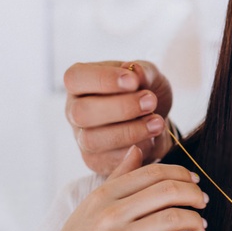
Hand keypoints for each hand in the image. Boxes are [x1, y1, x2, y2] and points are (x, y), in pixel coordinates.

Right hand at [5, 146, 207, 230]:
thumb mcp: (88, 208)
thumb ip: (117, 178)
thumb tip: (137, 148)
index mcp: (101, 196)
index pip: (154, 172)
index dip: (182, 174)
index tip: (194, 182)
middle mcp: (108, 215)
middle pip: (168, 191)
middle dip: (194, 194)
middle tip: (203, 202)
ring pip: (174, 218)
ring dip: (196, 220)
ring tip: (200, 225)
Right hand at [64, 60, 174, 174]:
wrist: (156, 122)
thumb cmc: (145, 92)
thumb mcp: (149, 76)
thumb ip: (143, 71)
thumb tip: (134, 70)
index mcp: (79, 83)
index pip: (75, 78)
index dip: (103, 80)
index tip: (133, 82)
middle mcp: (74, 111)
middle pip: (82, 112)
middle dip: (121, 108)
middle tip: (150, 102)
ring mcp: (82, 138)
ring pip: (93, 140)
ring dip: (130, 131)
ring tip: (157, 122)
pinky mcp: (95, 160)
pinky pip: (109, 160)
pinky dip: (135, 149)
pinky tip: (152, 138)